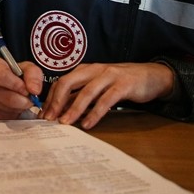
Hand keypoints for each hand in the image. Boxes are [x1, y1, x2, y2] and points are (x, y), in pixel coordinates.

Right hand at [0, 57, 45, 118]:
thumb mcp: (27, 68)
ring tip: (20, 100)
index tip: (27, 90)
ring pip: (7, 108)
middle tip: (29, 98)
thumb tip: (34, 90)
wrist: (5, 84)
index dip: (17, 85)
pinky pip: (3, 117)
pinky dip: (12, 114)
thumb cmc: (15, 74)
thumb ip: (33, 75)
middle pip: (6, 96)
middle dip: (23, 100)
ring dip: (19, 107)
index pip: (1, 76)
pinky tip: (13, 107)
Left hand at [40, 62, 174, 129]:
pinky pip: (106, 99)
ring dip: (74, 109)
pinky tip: (89, 124)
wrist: (151, 76)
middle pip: (68, 83)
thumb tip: (61, 111)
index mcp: (85, 70)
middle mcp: (94, 70)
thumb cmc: (121, 83)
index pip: (61, 82)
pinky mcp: (123, 85)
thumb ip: (81, 95)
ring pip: (86, 92)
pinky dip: (95, 112)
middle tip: (49, 119)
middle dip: (57, 102)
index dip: (50, 98)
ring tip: (65, 123)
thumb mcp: (98, 86)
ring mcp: (109, 76)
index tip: (43, 114)